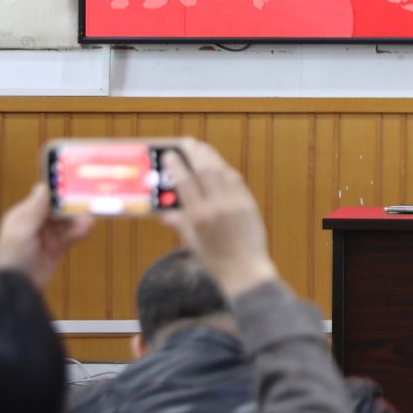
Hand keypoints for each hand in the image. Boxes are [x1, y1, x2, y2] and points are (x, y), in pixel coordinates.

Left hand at [0, 183, 95, 289]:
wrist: (17, 289)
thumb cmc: (13, 257)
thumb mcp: (21, 231)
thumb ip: (34, 210)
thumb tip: (43, 186)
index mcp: (23, 214)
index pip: (44, 196)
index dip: (59, 190)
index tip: (74, 183)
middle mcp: (36, 222)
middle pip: (59, 208)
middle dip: (73, 206)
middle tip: (88, 201)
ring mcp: (47, 236)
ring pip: (67, 221)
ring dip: (78, 219)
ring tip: (90, 219)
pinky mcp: (57, 248)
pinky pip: (71, 235)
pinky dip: (79, 230)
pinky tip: (87, 228)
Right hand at [157, 139, 278, 296]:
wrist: (245, 271)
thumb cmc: (215, 260)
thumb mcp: (192, 242)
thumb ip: (179, 223)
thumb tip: (164, 212)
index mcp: (198, 217)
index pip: (185, 183)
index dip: (177, 166)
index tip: (170, 154)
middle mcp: (217, 207)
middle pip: (205, 170)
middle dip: (194, 153)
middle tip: (187, 142)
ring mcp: (235, 203)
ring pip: (222, 171)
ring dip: (210, 156)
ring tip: (201, 148)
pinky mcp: (249, 203)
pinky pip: (236, 180)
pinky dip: (226, 169)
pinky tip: (219, 164)